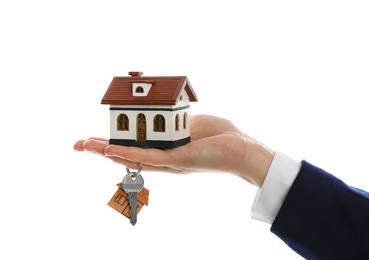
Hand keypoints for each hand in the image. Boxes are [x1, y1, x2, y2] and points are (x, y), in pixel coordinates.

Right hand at [74, 115, 274, 186]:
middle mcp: (163, 157)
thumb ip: (173, 120)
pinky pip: (148, 157)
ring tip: (86, 145)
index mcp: (166, 147)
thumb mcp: (191, 121)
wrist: (242, 147)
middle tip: (79, 144)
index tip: (96, 136)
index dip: (114, 141)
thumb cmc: (220, 135)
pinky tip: (109, 150)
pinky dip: (127, 153)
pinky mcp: (176, 161)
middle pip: (127, 153)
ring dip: (107, 151)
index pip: (134, 144)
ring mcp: (168, 161)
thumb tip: (162, 111)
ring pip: (132, 158)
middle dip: (101, 149)